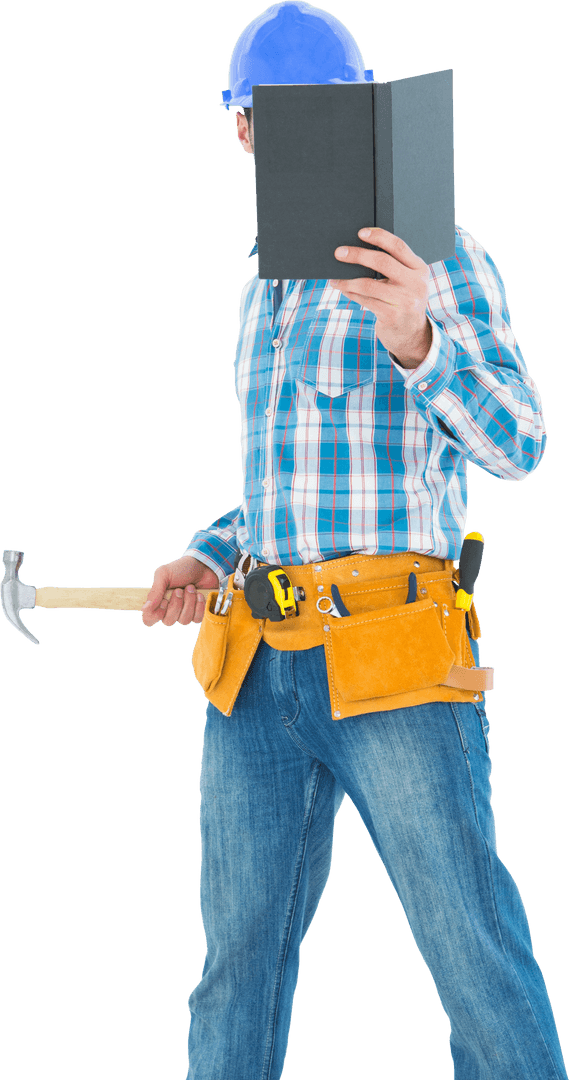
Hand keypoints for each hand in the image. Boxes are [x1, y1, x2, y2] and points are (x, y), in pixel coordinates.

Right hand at [141, 555, 219, 627]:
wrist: (202, 565)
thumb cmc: (181, 569)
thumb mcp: (164, 575)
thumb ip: (155, 592)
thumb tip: (145, 609)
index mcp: (157, 601)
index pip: (149, 619)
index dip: (155, 615)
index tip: (164, 601)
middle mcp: (169, 609)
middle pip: (168, 621)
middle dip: (176, 605)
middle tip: (179, 590)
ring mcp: (183, 612)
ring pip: (184, 621)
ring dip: (189, 602)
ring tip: (191, 588)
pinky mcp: (196, 613)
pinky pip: (197, 619)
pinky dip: (199, 606)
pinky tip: (199, 594)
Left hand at [331, 227, 431, 367]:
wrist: (412, 335)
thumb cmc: (403, 302)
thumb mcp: (407, 282)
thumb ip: (394, 267)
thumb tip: (359, 252)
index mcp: (419, 269)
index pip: (398, 246)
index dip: (379, 237)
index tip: (361, 232)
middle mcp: (415, 284)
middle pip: (382, 262)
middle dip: (357, 255)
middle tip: (339, 253)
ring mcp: (405, 301)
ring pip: (369, 284)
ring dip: (348, 279)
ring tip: (335, 277)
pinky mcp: (392, 316)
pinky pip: (365, 300)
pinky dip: (350, 293)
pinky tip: (342, 289)